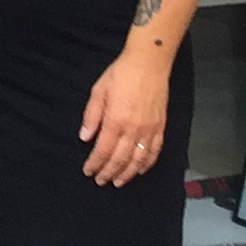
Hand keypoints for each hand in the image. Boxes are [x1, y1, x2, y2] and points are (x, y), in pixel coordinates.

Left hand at [81, 40, 171, 185]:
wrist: (149, 63)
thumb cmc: (120, 74)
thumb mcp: (98, 90)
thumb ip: (91, 116)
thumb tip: (84, 138)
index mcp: (115, 120)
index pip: (103, 150)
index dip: (95, 164)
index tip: (88, 171)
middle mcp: (134, 129)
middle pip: (120, 159)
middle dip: (109, 172)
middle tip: (100, 181)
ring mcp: (149, 130)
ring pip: (138, 160)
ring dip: (127, 174)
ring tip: (118, 182)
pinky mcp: (161, 127)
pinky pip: (154, 151)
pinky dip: (147, 164)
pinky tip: (139, 170)